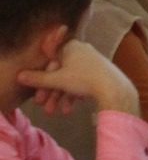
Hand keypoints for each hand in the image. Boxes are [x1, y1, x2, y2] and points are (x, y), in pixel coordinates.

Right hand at [17, 37, 138, 115]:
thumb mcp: (57, 80)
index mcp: (71, 46)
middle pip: (61, 73)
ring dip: (63, 97)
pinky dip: (76, 95)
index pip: (50, 62)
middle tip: (46, 108)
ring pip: (72, 80)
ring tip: (59, 112)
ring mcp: (94, 61)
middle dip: (52, 92)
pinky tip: (71, 109)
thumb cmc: (84, 80)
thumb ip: (37, 78)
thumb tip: (20, 76)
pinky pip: (84, 82)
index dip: (43, 80)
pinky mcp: (102, 73)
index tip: (39, 95)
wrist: (116, 89)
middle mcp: (83, 50)